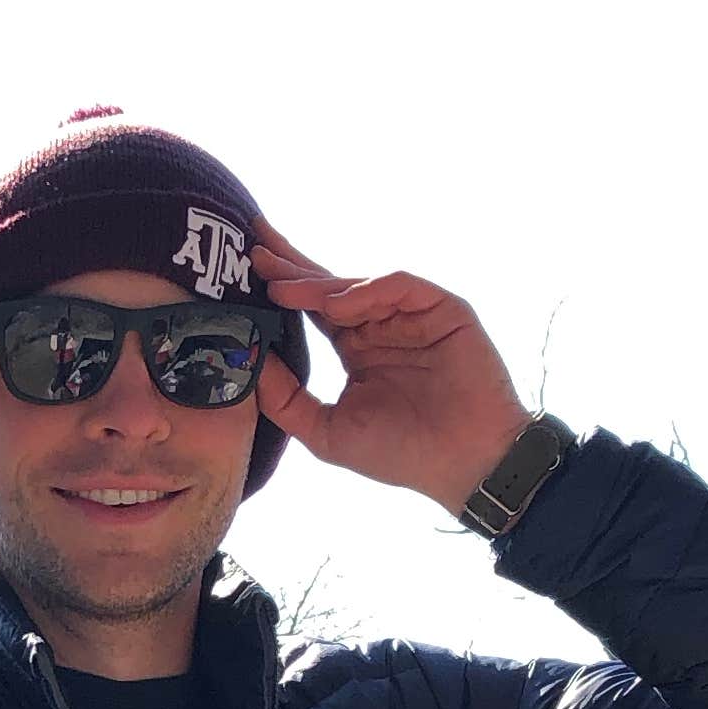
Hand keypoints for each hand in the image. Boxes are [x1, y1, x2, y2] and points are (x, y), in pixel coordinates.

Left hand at [251, 227, 531, 514]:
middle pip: (329, 286)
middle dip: (291, 264)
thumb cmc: (402, 454)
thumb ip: (285, 399)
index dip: (281, 289)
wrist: (463, 465)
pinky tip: (337, 303)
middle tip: (254, 243)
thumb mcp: (327, 432)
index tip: (244, 273)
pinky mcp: (442, 310)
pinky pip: (400, 286)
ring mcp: (411, 316)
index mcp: (356, 349)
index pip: (311, 309)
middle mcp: (381, 326)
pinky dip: (368, 290)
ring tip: (282, 286)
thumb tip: (245, 364)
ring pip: (359, 285)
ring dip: (319, 284)